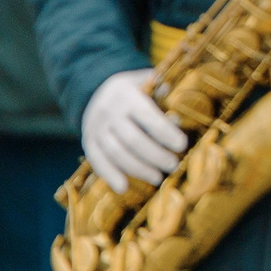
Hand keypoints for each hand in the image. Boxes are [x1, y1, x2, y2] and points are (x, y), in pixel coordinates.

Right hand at [81, 69, 186, 192]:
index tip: (182, 145)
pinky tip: (123, 188)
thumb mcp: (145, 82)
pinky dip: (109, 175)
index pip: (148, 116)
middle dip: (155, 155)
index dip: (166, 133)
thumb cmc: (132, 90)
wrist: (93, 90)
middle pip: (133, 139)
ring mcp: (96, 128)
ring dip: (138, 169)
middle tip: (173, 165)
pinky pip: (96, 160)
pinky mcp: (88, 141)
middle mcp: (109, 112)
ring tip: (157, 178)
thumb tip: (177, 114)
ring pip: (116, 153)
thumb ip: (162, 94)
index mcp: (127, 95)